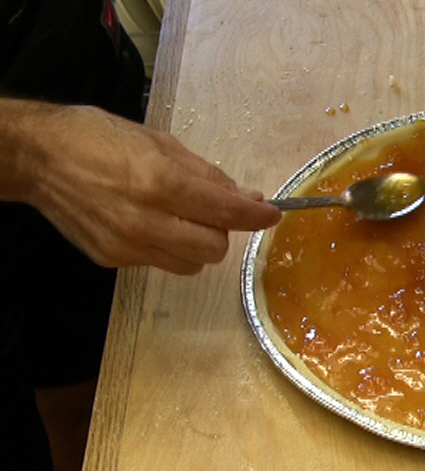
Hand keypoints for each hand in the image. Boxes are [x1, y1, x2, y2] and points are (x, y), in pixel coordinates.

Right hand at [2, 101, 280, 274]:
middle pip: (214, 249)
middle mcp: (146, 221)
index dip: (256, 216)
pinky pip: (161, 263)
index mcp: (161, 183)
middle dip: (222, 231)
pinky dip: (168, 248)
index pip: (226, 213)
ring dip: (197, 244)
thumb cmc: (100, 138)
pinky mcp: (113, 260)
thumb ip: (208, 175)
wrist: (37, 157)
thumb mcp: (161, 143)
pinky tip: (150, 224)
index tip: (272, 215)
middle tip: (210, 210)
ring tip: (178, 217)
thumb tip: (249, 197)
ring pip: (192, 264)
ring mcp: (128, 246)